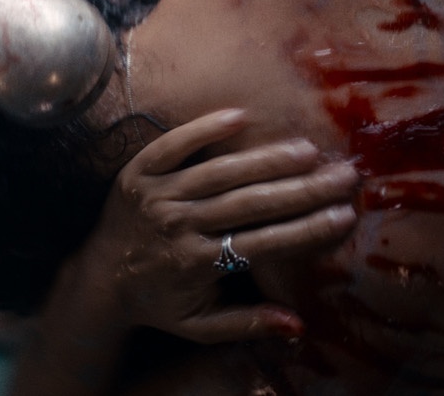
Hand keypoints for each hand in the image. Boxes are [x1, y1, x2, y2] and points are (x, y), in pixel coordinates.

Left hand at [82, 109, 359, 343]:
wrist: (99, 280)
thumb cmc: (159, 302)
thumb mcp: (200, 327)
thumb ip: (248, 324)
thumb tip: (299, 326)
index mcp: (197, 264)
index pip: (264, 243)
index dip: (307, 230)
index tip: (344, 216)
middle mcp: (179, 226)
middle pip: (251, 203)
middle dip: (303, 189)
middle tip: (344, 175)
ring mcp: (157, 196)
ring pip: (220, 172)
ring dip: (267, 159)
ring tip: (309, 149)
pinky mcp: (137, 172)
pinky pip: (173, 146)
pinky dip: (204, 130)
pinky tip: (240, 116)